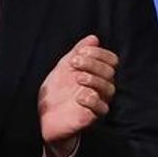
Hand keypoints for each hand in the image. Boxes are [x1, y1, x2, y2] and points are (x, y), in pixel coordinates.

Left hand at [38, 35, 118, 156]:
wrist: (46, 117)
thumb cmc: (57, 92)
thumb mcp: (63, 68)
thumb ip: (77, 53)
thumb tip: (93, 38)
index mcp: (97, 73)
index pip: (111, 60)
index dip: (99, 54)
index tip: (80, 53)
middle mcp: (101, 87)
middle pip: (110, 72)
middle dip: (93, 64)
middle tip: (74, 63)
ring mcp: (98, 101)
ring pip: (109, 88)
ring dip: (94, 80)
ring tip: (78, 78)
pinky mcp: (93, 117)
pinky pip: (102, 108)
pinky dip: (92, 100)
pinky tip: (79, 97)